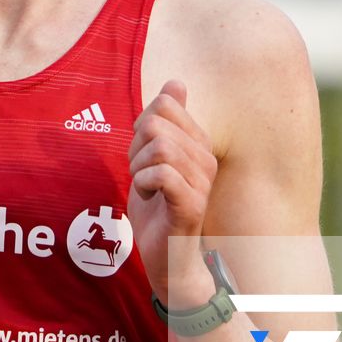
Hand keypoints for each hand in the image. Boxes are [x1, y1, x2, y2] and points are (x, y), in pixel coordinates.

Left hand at [127, 80, 217, 307]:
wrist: (167, 258)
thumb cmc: (158, 208)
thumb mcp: (154, 158)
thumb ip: (163, 122)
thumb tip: (176, 82)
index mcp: (199, 142)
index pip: (163, 104)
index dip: (141, 125)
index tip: (142, 154)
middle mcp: (206, 157)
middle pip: (156, 125)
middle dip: (135, 148)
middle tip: (140, 174)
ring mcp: (202, 181)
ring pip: (159, 148)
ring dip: (139, 168)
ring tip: (145, 186)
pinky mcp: (192, 205)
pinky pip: (162, 174)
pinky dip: (143, 183)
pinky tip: (148, 197)